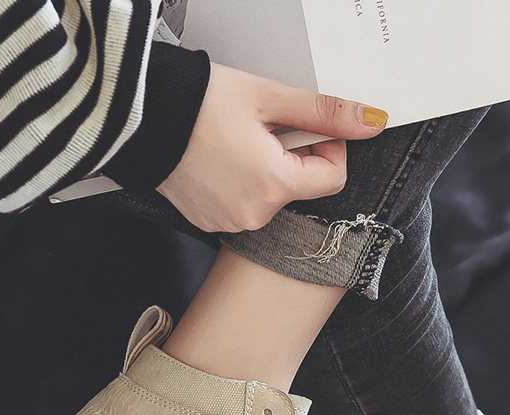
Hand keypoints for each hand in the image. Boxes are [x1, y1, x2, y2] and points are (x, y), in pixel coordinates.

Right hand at [157, 63, 387, 232]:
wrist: (137, 117)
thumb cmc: (198, 102)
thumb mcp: (269, 97)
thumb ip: (324, 112)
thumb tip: (371, 122)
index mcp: (274, 184)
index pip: (334, 178)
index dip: (329, 148)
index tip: (306, 126)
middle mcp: (255, 214)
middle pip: (301, 188)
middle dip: (293, 156)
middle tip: (262, 126)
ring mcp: (231, 223)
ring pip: (272, 197)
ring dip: (267, 170)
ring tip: (234, 142)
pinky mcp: (210, 223)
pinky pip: (244, 206)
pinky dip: (241, 183)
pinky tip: (218, 159)